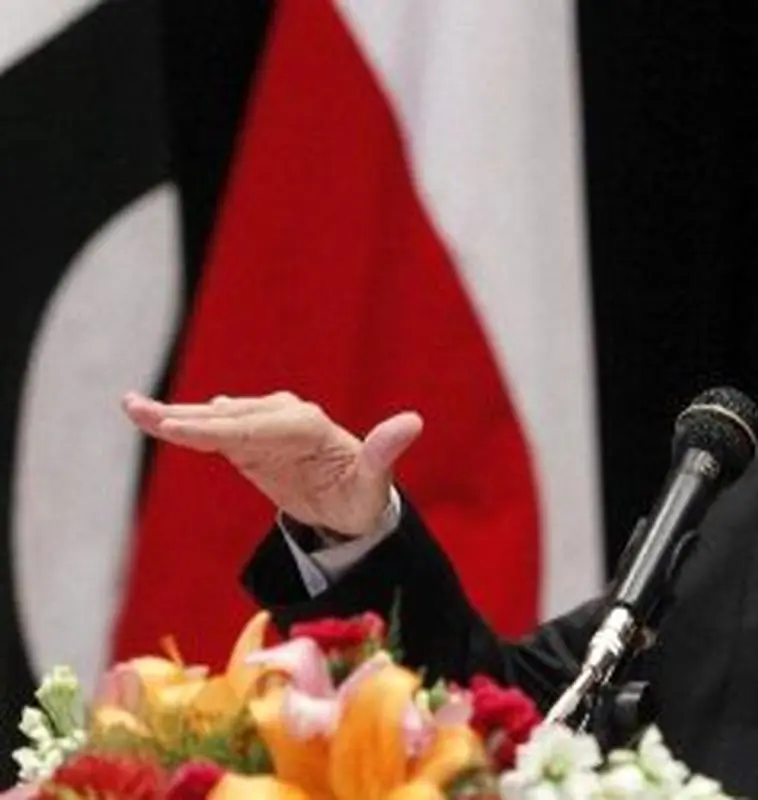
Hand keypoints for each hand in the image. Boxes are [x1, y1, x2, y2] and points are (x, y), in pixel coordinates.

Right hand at [122, 391, 422, 536]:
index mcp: (310, 425)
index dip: (218, 428)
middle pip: (229, 418)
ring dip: (174, 416)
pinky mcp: (249, 440)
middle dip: (185, 418)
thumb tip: (413, 421)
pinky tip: (150, 417)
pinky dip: (181, 426)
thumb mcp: (375, 483)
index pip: (256, 426)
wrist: (353, 505)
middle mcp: (284, 416)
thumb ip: (384, 451)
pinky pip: (212, 433)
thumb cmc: (363, 496)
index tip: (181, 429)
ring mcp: (264, 424)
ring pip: (214, 421)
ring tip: (133, 408)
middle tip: (139, 412)